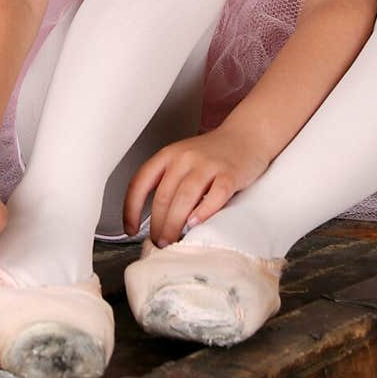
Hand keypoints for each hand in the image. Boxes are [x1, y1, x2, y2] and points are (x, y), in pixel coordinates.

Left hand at [122, 123, 270, 247]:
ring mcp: (208, 165)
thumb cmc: (212, 154)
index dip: (131, 209)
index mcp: (168, 155)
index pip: (140, 183)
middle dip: (157, 225)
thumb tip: (153, 221)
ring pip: (185, 198)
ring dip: (174, 224)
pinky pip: (215, 195)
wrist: (246, 135)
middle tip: (158, 242)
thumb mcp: (182, 160)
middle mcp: (184, 158)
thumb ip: (168, 182)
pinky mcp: (230, 173)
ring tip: (172, 240)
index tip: (130, 229)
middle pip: (163, 196)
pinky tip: (196, 223)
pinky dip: (203, 212)